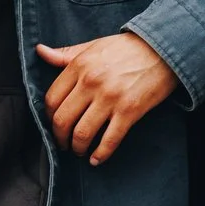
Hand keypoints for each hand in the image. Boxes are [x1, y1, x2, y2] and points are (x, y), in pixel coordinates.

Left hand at [35, 34, 177, 165]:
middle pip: (63, 120)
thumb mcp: (94, 46)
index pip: (52, 99)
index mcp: (80, 66)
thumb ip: (66, 54)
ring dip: (77, 148)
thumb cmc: (128, 48)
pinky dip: (101, 154)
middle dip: (60, 138)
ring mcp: (111, 98)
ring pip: (82, 133)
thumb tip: (40, 52)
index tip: (54, 124)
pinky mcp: (130, 111)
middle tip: (64, 144)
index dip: (49, 117)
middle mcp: (92, 82)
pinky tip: (97, 159)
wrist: (164, 48)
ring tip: (80, 150)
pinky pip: (110, 139)